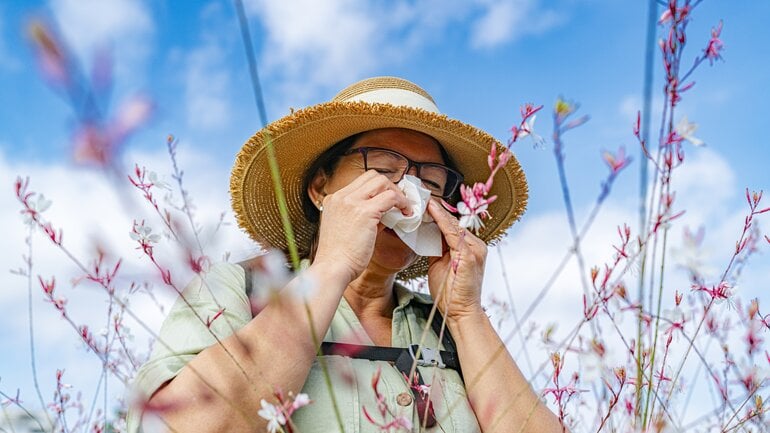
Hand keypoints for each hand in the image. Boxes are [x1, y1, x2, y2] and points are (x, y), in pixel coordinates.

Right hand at [313, 170, 410, 282]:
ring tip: (404, 207)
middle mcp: (341, 197)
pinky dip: (402, 203)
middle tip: (399, 201)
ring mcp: (352, 203)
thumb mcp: (347, 230)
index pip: (360, 182)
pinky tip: (406, 214)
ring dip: (397, 193)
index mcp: (334, 200)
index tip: (389, 199)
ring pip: (382, 182)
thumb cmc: (339, 257)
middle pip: (372, 176)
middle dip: (389, 186)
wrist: (332, 269)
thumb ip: (364, 217)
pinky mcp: (365, 212)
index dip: (379, 188)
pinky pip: (391, 197)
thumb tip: (386, 213)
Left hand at [426, 199, 486, 321]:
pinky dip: (441, 221)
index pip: (453, 226)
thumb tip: (426, 233)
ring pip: (453, 225)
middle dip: (437, 210)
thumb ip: (438, 248)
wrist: (460, 313)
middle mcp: (476, 245)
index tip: (423, 203)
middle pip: (454, 222)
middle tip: (420, 196)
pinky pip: (453, 233)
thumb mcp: (441, 265)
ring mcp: (475, 250)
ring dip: (438, 212)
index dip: (438, 214)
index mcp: (471, 247)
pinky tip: (431, 211)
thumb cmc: (449, 293)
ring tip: (423, 200)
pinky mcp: (469, 255)